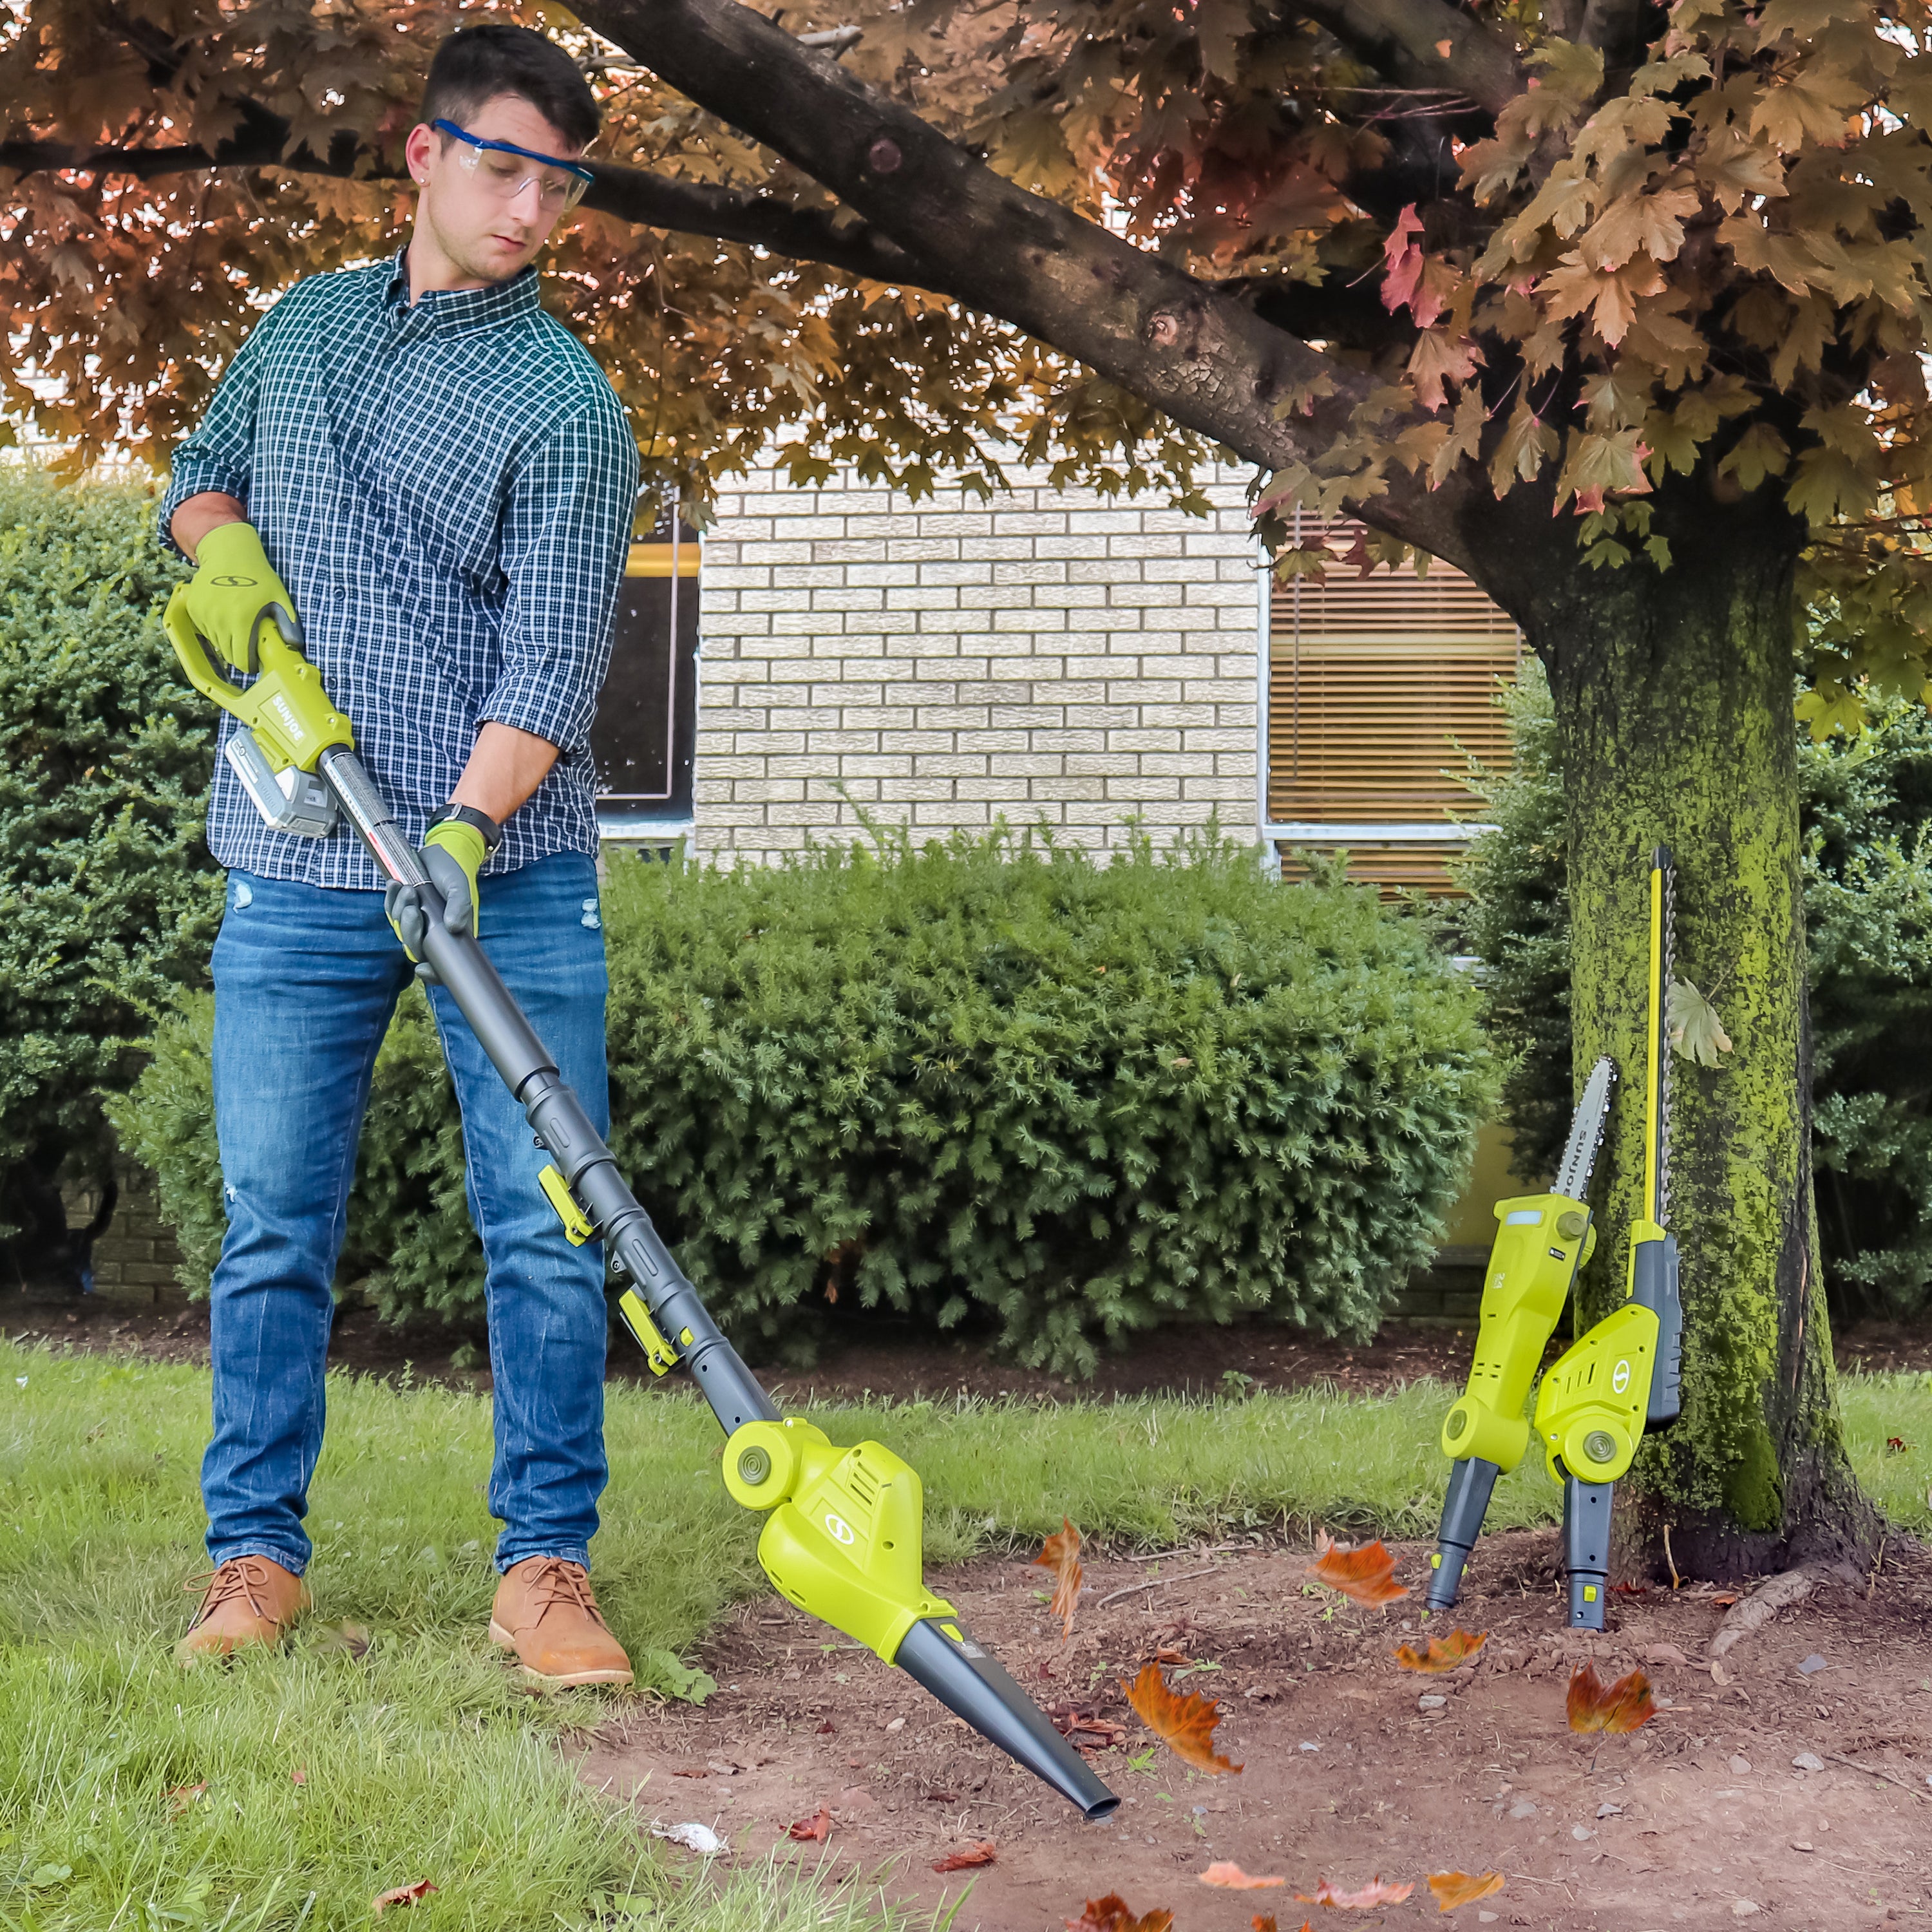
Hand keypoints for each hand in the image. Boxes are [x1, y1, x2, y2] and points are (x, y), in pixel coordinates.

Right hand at [182, 522, 299, 671]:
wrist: (229, 553)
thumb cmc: (257, 576)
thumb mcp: (278, 597)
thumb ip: (288, 623)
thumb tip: (295, 644)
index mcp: (241, 621)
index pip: (241, 659)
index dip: (248, 665)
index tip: (253, 664)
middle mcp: (219, 620)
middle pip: (227, 654)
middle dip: (238, 655)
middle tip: (247, 649)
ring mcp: (204, 614)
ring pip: (215, 643)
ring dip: (226, 642)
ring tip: (238, 629)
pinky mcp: (194, 608)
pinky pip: (204, 629)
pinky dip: (214, 630)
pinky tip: (225, 619)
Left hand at [385, 817, 489, 968]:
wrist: (441, 852)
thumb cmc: (455, 872)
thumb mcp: (461, 887)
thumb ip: (460, 906)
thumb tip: (454, 928)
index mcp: (451, 934)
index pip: (442, 963)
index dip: (433, 973)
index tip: (422, 969)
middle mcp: (432, 931)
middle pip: (414, 947)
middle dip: (410, 930)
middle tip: (413, 908)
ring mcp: (416, 920)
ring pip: (400, 929)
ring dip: (400, 909)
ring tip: (409, 888)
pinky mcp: (402, 907)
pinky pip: (390, 911)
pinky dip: (390, 898)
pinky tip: (395, 884)